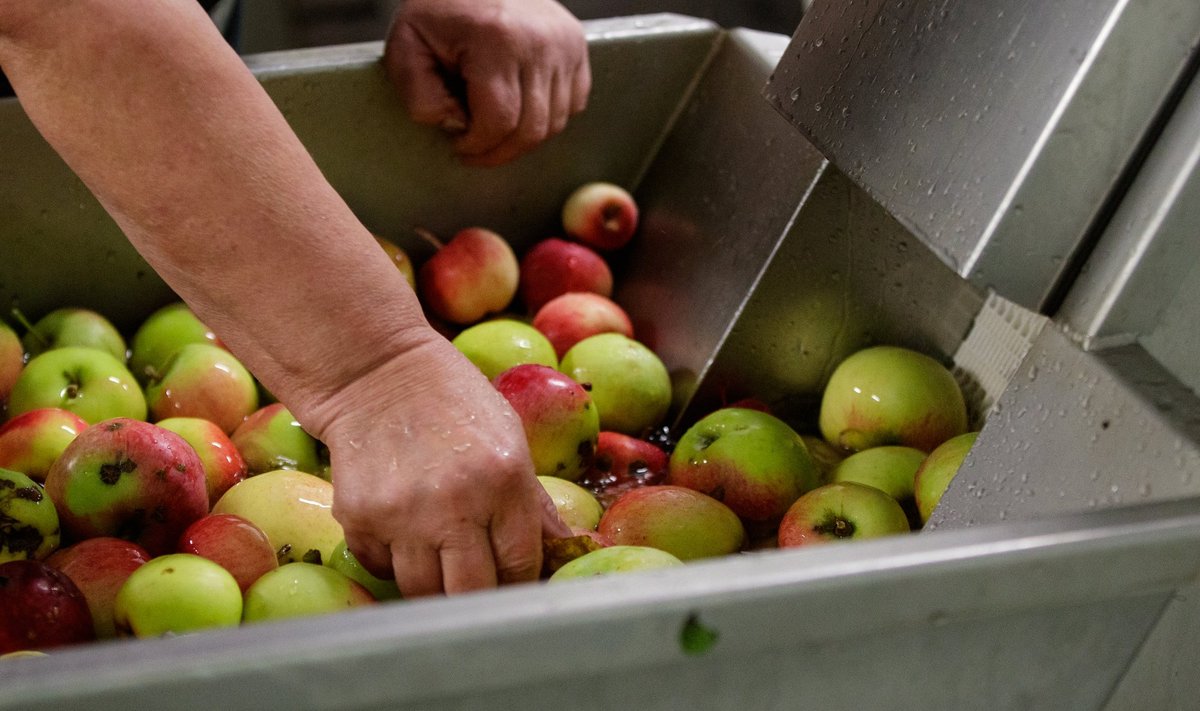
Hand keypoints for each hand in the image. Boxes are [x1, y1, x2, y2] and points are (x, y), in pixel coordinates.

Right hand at [304, 330, 570, 596]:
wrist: (377, 371)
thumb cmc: (453, 400)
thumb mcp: (510, 438)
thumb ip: (534, 502)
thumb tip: (568, 548)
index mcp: (504, 480)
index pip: (519, 565)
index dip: (518, 580)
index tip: (511, 578)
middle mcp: (454, 503)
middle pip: (470, 592)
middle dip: (477, 594)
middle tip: (475, 582)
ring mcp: (402, 514)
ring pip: (422, 590)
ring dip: (433, 583)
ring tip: (436, 555)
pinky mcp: (359, 516)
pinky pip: (379, 566)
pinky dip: (392, 561)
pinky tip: (401, 530)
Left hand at [383, 0, 590, 165]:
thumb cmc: (440, 10)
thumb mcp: (407, 46)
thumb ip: (420, 96)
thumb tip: (456, 126)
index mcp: (496, 40)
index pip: (499, 121)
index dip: (478, 146)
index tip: (460, 146)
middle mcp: (540, 42)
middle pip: (531, 129)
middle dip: (501, 151)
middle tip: (477, 150)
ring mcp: (565, 45)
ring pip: (554, 123)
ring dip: (522, 137)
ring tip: (495, 126)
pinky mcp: (578, 47)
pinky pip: (571, 105)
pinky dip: (547, 117)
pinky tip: (519, 108)